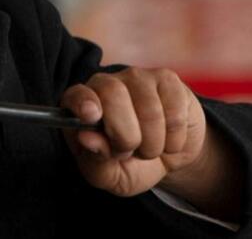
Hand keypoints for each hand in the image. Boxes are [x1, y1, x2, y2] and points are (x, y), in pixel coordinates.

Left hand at [60, 67, 205, 197]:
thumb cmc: (130, 164)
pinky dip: (175, 138)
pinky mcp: (168, 80)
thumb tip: (86, 138)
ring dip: (154, 143)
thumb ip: (95, 159)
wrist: (168, 157)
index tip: (91, 116)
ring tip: (150, 147)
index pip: (76, 95)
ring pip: (149, 110)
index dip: (83, 103)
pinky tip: (169, 137)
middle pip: (113, 96)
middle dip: (126, 136)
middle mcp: (106, 84)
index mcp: (81, 105)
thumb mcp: (108, 175)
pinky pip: (175, 112)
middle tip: (130, 150)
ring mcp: (137, 78)